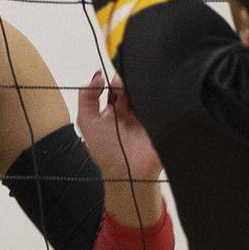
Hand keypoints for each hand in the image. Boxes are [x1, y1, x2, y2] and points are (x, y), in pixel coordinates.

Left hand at [76, 70, 162, 184]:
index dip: (115, 79)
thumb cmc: (105, 151)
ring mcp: (147, 113)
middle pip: (133, 84)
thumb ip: (86, 96)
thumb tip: (97, 75)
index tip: (113, 81)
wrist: (128, 173)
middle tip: (125, 87)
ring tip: (136, 93)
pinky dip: (157, 96)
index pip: (116, 84)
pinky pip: (162, 102)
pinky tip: (150, 97)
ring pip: (147, 90)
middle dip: (129, 81)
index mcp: (114, 107)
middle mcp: (131, 109)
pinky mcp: (160, 119)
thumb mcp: (86, 121)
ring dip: (143, 87)